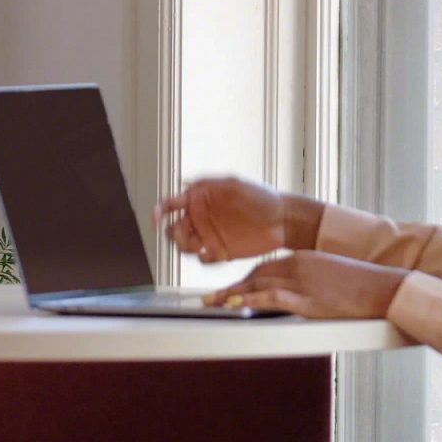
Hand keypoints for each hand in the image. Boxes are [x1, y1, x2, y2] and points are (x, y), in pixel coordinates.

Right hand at [157, 177, 292, 264]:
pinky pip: (202, 258)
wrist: (283, 220)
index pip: (171, 204)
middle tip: (184, 235)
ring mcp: (209, 236)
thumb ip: (208, 184)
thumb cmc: (261, 197)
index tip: (157, 218)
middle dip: (173, 233)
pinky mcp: (220, 252)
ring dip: (185, 246)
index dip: (159, 211)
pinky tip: (215, 254)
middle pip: (173, 228)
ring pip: (183, 245)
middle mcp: (201, 218)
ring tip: (200, 245)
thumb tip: (184, 183)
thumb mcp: (234, 184)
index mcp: (200, 199)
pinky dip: (203, 258)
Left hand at [207, 251, 405, 319]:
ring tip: (213, 304)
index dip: (245, 278)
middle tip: (211, 297)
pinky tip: (235, 304)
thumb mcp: (333, 275)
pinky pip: (270, 298)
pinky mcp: (306, 300)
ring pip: (256, 284)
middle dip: (232, 286)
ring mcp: (301, 282)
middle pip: (256, 274)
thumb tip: (302, 294)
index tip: (232, 287)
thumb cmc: (364, 285)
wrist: (383, 288)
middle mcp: (299, 266)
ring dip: (231, 294)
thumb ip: (313, 280)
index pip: (266, 266)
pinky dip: (249, 300)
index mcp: (305, 257)